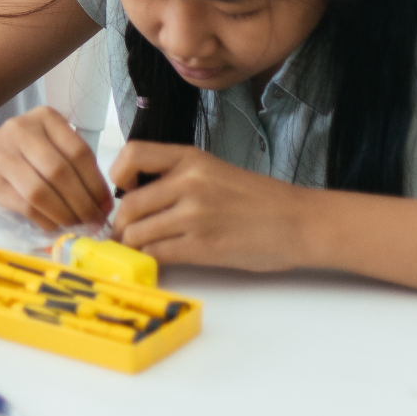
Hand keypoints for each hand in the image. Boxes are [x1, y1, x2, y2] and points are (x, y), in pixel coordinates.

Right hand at [0, 105, 111, 230]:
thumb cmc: (14, 153)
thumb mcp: (42, 143)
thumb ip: (69, 162)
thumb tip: (100, 202)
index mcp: (44, 118)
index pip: (79, 152)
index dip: (96, 184)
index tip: (105, 206)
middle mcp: (22, 130)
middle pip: (62, 172)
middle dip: (83, 203)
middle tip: (93, 221)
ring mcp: (3, 155)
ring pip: (43, 190)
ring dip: (65, 214)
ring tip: (76, 226)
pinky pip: (25, 205)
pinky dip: (45, 220)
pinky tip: (53, 226)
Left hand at [107, 141, 315, 270]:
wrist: (299, 222)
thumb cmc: (258, 199)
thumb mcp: (213, 171)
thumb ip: (176, 178)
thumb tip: (136, 195)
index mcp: (190, 159)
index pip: (132, 154)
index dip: (118, 175)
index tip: (123, 191)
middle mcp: (189, 182)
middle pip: (129, 205)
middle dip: (120, 225)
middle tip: (124, 235)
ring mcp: (195, 215)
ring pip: (138, 233)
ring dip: (132, 246)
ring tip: (137, 250)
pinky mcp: (203, 247)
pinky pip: (157, 254)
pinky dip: (149, 260)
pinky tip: (156, 261)